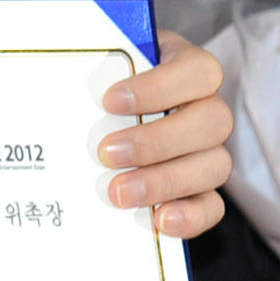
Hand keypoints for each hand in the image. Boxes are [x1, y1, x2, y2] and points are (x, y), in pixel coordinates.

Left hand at [97, 30, 233, 236]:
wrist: (103, 111)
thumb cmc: (106, 79)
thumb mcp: (102, 60)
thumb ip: (95, 62)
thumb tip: (64, 73)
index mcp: (186, 67)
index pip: (199, 71)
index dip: (160, 87)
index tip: (110, 101)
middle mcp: (207, 107)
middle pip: (213, 122)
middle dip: (156, 141)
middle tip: (107, 153)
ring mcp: (210, 150)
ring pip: (215, 165)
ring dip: (165, 181)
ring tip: (119, 192)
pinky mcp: (202, 188)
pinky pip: (213, 205)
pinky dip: (190, 215)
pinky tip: (158, 219)